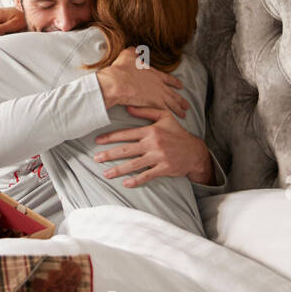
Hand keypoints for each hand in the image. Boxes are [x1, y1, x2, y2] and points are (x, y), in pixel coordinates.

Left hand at [92, 106, 212, 187]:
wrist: (195, 151)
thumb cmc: (177, 133)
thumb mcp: (165, 117)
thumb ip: (146, 111)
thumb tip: (128, 107)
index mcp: (151, 131)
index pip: (126, 134)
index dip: (110, 137)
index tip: (97, 141)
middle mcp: (153, 144)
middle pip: (126, 150)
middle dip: (109, 154)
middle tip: (95, 158)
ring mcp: (158, 157)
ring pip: (134, 165)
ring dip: (118, 170)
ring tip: (106, 174)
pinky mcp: (164, 169)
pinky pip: (147, 176)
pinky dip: (136, 180)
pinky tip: (125, 184)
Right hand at [95, 48, 187, 117]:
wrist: (118, 82)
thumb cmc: (122, 69)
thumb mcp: (127, 55)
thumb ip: (133, 52)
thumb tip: (135, 49)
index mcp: (154, 74)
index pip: (168, 79)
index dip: (175, 82)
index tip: (180, 85)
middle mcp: (158, 85)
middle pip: (173, 94)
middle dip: (180, 100)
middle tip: (186, 105)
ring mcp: (157, 95)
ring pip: (172, 103)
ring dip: (179, 109)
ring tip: (184, 114)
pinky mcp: (153, 103)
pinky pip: (165, 111)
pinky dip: (170, 114)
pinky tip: (174, 118)